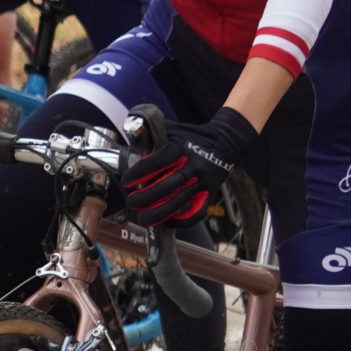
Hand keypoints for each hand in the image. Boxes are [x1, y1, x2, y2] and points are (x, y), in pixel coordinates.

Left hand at [121, 107, 255, 225]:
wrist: (225, 142)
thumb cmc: (191, 136)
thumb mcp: (171, 129)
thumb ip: (150, 132)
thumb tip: (128, 132)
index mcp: (181, 148)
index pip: (157, 162)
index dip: (139, 173)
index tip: (126, 181)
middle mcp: (193, 166)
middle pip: (168, 186)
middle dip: (146, 197)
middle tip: (132, 202)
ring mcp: (203, 181)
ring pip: (180, 201)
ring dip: (160, 213)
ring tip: (143, 219)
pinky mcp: (210, 193)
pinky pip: (197, 212)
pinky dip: (182, 221)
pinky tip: (167, 222)